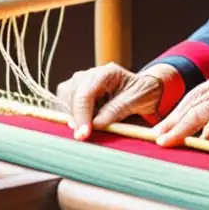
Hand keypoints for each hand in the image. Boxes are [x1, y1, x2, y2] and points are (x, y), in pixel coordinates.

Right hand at [55, 62, 173, 139]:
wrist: (144, 89)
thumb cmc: (142, 92)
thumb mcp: (136, 100)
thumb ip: (116, 110)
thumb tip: (96, 124)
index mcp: (106, 73)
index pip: (85, 94)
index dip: (82, 115)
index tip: (84, 134)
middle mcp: (89, 74)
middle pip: (70, 95)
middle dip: (75, 118)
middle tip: (82, 137)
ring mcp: (81, 82)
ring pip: (64, 99)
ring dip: (72, 117)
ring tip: (84, 131)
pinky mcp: (76, 92)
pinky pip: (66, 105)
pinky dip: (72, 117)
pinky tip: (82, 126)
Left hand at [149, 67, 208, 147]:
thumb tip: (198, 128)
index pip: (194, 95)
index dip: (175, 112)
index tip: (161, 127)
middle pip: (194, 102)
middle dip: (173, 121)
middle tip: (157, 137)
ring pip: (204, 111)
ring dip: (182, 128)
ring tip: (168, 141)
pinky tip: (198, 141)